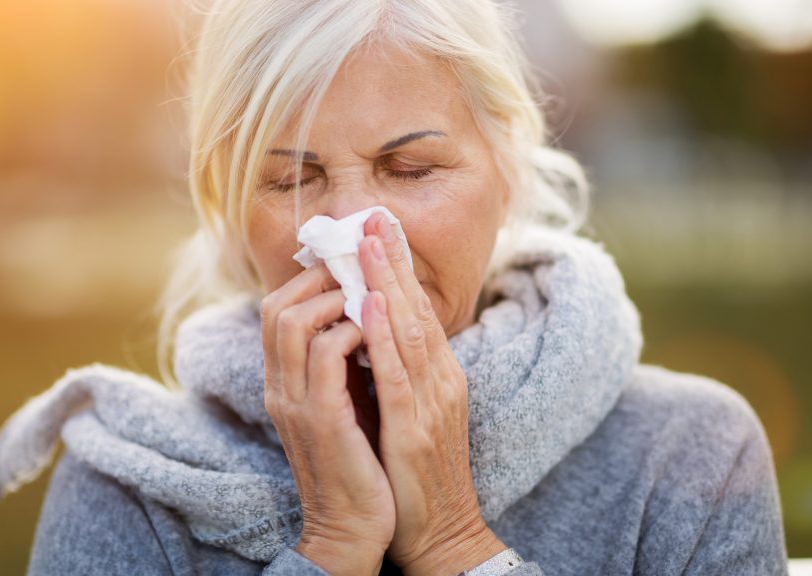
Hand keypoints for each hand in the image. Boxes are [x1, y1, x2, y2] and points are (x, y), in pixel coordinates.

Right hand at [260, 263, 394, 574]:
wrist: (354, 529)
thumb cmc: (359, 463)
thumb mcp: (344, 404)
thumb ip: (343, 364)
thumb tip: (364, 316)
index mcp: (285, 383)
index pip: (276, 311)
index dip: (309, 279)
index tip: (349, 262)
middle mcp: (280, 388)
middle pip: (275, 306)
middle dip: (319, 276)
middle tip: (359, 266)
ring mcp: (295, 403)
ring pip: (292, 321)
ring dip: (334, 297)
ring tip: (368, 293)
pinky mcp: (321, 420)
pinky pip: (325, 355)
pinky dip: (352, 330)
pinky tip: (378, 328)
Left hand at [356, 214, 506, 575]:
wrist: (442, 532)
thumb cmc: (421, 475)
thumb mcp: (415, 412)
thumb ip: (400, 373)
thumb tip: (372, 334)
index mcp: (440, 377)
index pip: (418, 312)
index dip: (400, 270)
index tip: (380, 231)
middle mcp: (441, 381)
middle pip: (416, 310)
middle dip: (394, 261)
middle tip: (375, 216)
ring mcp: (431, 404)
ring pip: (408, 332)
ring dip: (387, 283)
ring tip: (369, 243)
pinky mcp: (415, 430)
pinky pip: (396, 376)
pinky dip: (383, 337)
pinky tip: (369, 306)